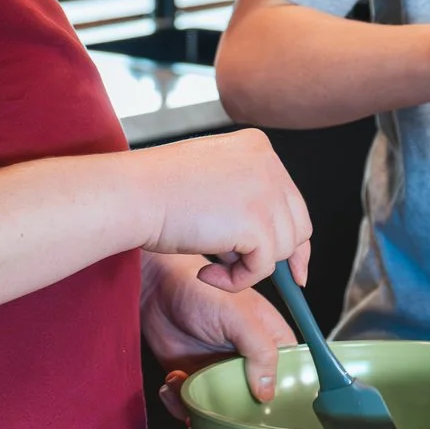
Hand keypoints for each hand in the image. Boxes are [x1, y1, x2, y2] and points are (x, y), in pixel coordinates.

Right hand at [133, 128, 310, 291]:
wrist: (131, 194)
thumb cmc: (154, 190)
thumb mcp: (211, 183)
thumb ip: (243, 202)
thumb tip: (268, 247)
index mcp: (257, 147)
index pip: (290, 198)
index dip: (289, 236)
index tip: (292, 267)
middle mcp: (268, 163)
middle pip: (297, 224)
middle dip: (279, 256)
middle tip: (249, 273)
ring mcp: (266, 191)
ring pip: (282, 249)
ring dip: (248, 267)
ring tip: (211, 264)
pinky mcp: (257, 222)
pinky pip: (263, 269)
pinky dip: (236, 281)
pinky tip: (206, 273)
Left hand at [144, 253, 296, 419]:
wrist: (157, 287)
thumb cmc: (203, 290)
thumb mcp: (239, 317)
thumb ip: (261, 351)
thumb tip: (268, 392)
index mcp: (271, 343)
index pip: (289, 379)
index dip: (278, 399)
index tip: (261, 412)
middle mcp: (248, 362)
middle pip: (253, 403)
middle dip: (232, 411)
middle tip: (215, 404)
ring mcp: (220, 372)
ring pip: (221, 410)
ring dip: (201, 408)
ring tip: (184, 385)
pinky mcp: (194, 379)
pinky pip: (193, 405)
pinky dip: (179, 403)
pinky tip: (173, 382)